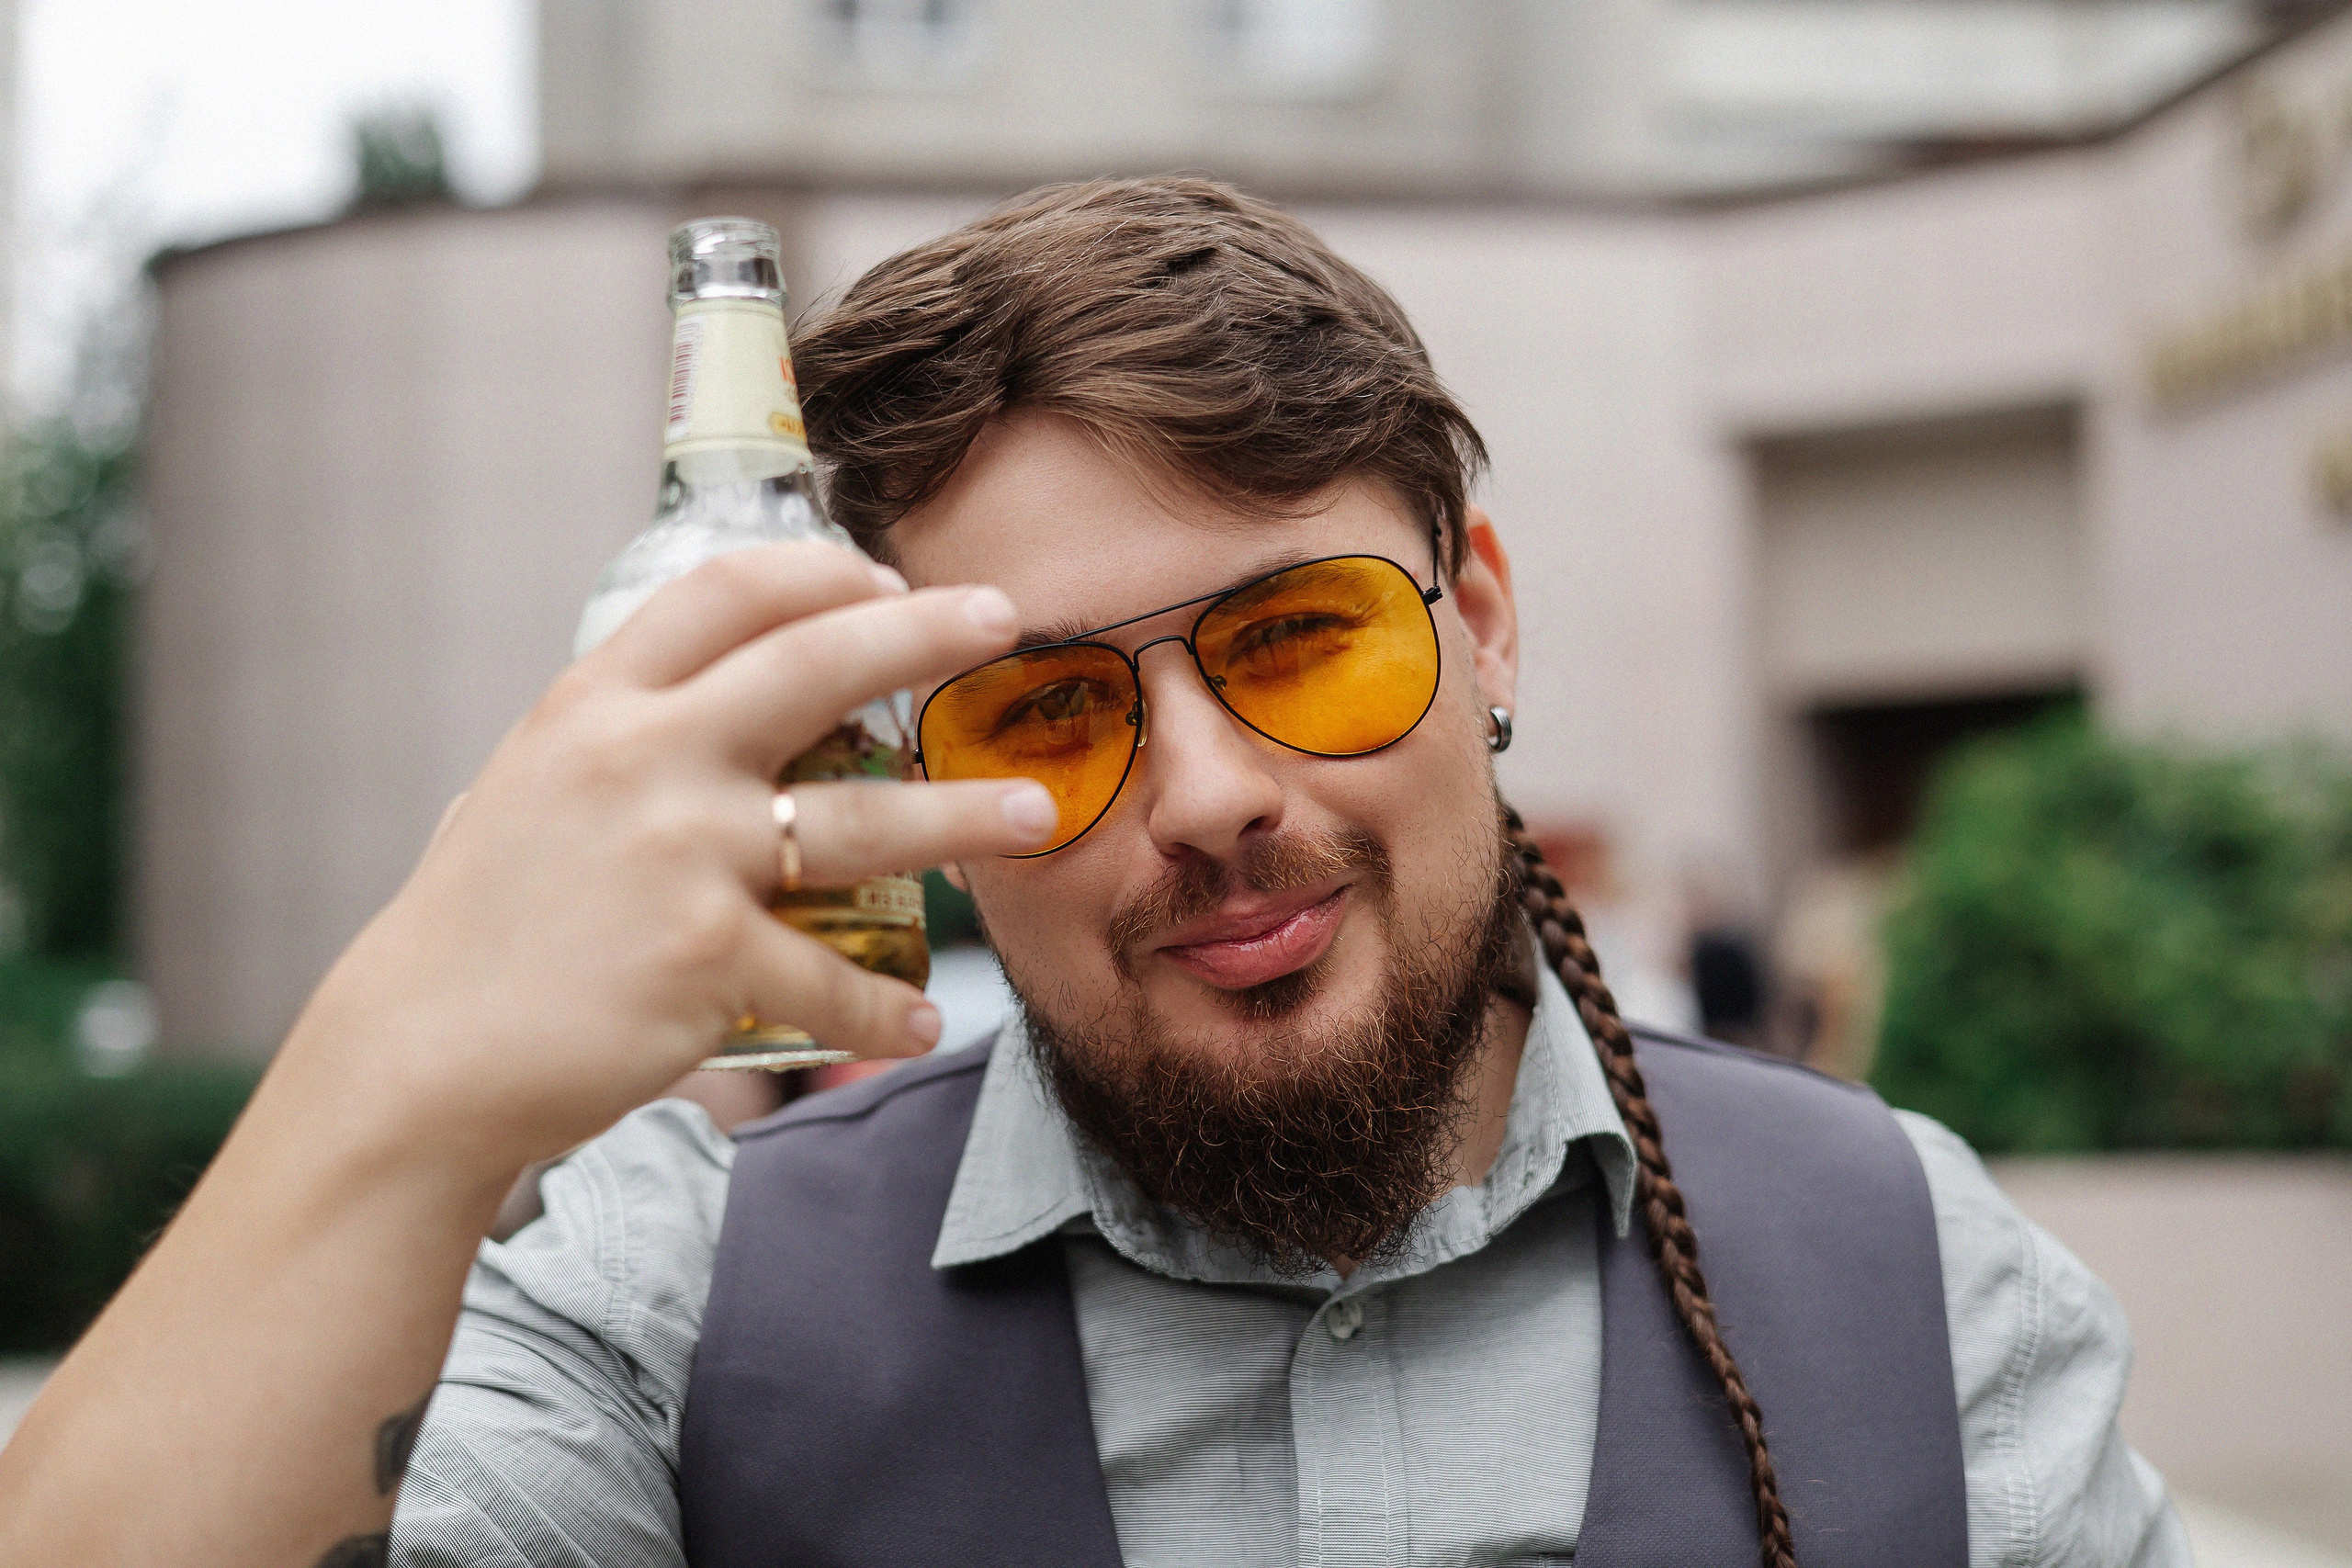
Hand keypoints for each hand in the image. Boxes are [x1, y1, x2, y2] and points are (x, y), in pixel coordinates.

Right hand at [271, 541, 1049, 1180]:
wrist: (415, 1061)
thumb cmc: (474, 931)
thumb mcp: (526, 792)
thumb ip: (618, 746)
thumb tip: (699, 714)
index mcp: (594, 705)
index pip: (726, 590)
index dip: (822, 571)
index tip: (888, 577)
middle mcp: (642, 758)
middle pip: (819, 661)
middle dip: (928, 631)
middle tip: (1005, 618)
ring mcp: (681, 855)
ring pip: (868, 817)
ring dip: (968, 815)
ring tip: (1038, 815)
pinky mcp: (708, 959)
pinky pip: (834, 976)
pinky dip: (886, 1007)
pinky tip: (922, 1021)